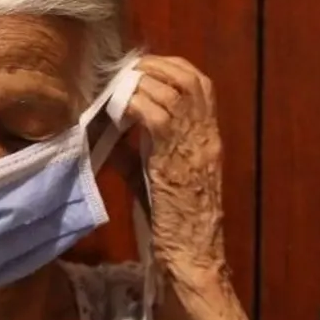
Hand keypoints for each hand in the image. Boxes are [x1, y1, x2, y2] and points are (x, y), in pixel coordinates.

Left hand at [123, 55, 227, 283]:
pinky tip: (117, 110)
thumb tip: (110, 132)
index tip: (143, 67)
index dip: (171, 67)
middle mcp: (206, 134)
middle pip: (188, 77)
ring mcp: (193, 143)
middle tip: (126, 70)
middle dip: (154, 65)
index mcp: (209, 137)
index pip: (200, 83)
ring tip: (117, 87)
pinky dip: (133, 104)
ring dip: (139, 82)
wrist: (192, 254)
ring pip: (169, 89)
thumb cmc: (176, 223)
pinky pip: (153, 113)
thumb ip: (140, 152)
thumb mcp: (160, 178)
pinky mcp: (173, 155)